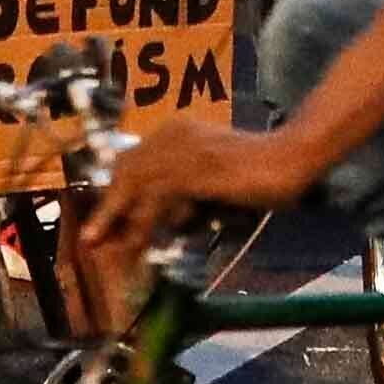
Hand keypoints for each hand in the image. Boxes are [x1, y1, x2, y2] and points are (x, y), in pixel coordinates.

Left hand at [80, 112, 311, 261]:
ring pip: (136, 187)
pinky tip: (139, 246)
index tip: (101, 224)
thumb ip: (186, 198)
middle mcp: (174, 134)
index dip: (113, 194)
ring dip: (118, 222)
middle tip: (92, 241)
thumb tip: (161, 226)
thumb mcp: (212, 184)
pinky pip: (157, 200)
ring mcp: (184, 149)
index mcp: (177, 132)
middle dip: (107, 208)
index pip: (132, 161)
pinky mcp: (195, 168)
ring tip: (109, 252)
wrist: (292, 158)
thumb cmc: (259, 173)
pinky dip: (144, 225)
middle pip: (125, 171)